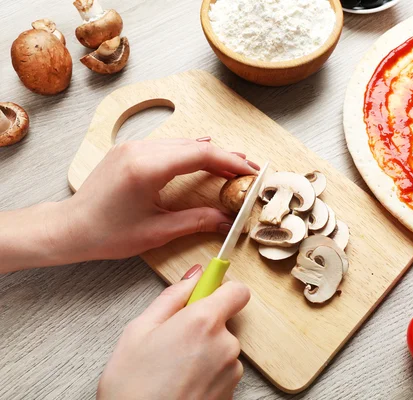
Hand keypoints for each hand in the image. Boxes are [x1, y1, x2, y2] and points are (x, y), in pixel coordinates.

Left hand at [66, 137, 258, 260]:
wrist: (69, 228)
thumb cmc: (107, 234)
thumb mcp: (157, 231)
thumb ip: (196, 221)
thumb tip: (226, 221)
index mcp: (147, 168)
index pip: (201, 154)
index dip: (230, 162)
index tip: (249, 171)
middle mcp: (140, 150)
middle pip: (194, 145)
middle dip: (224, 156)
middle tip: (248, 169)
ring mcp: (132, 147)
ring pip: (181, 143)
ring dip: (208, 153)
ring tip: (232, 164)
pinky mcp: (128, 151)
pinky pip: (166, 145)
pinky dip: (189, 152)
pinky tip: (203, 154)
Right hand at [98, 264, 250, 399]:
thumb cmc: (132, 387)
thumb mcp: (139, 331)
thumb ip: (172, 297)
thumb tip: (194, 276)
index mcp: (203, 321)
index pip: (237, 291)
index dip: (222, 290)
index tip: (206, 293)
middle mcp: (225, 344)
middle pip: (223, 322)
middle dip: (202, 326)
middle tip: (171, 341)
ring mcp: (231, 371)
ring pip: (221, 348)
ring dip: (203, 352)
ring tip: (172, 369)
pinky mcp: (231, 392)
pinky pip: (221, 371)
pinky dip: (206, 373)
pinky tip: (181, 384)